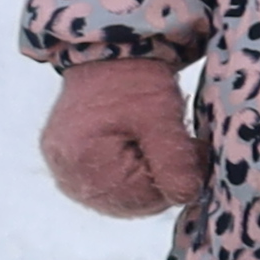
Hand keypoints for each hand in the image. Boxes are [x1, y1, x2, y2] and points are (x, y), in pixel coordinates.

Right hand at [41, 57, 201, 217]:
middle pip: (130, 203)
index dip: (176, 179)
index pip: (141, 200)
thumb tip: (187, 197)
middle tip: (184, 145)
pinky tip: (145, 148)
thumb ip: (174, 160)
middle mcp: (66, 174)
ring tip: (162, 143)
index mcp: (82, 163)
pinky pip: (108, 186)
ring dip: (149, 177)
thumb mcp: (161, 118)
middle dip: (163, 179)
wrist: (109, 56)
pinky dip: (132, 173)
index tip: (195, 149)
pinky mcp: (70, 166)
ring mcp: (65, 172)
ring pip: (121, 198)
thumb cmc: (135, 83)